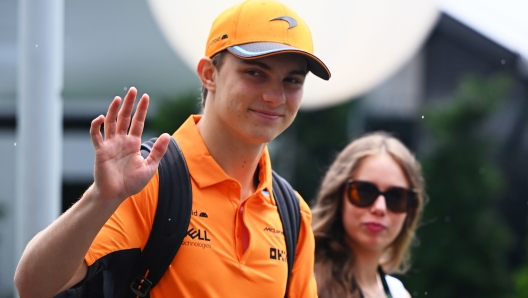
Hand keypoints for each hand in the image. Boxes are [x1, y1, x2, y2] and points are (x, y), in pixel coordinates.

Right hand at [89, 87, 169, 203]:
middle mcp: (121, 141)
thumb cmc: (132, 183)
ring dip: (114, 110)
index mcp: (133, 143)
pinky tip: (101, 117)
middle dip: (129, 104)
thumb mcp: (150, 166)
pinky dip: (96, 126)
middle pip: (125, 118)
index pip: (138, 122)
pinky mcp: (100, 151)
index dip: (141, 110)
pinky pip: (96, 135)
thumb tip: (168, 135)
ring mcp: (110, 144)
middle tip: (133, 90)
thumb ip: (158, 151)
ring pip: (111, 123)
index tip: (145, 97)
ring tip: (119, 98)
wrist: (116, 195)